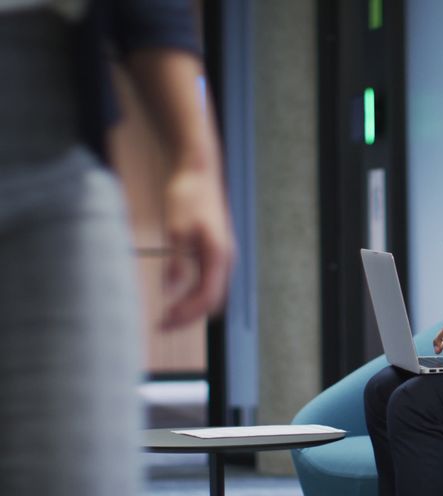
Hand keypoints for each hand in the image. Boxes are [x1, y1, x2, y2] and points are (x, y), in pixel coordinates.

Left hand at [160, 167, 235, 329]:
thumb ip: (175, 261)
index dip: (185, 314)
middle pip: (213, 301)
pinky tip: (178, 294)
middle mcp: (226, 259)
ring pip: (213, 293)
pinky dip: (195, 293)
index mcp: (219, 255)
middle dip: (189, 316)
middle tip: (163, 324)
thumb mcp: (176, 228)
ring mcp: (223, 255)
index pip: (206, 297)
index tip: (162, 322)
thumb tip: (169, 289)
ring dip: (192, 306)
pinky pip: (210, 281)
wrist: (198, 171)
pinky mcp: (216, 250)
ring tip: (169, 313)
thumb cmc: (188, 195)